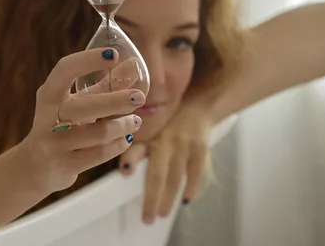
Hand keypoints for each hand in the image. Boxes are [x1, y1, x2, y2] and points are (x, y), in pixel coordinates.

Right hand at [22, 48, 144, 192]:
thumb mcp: (78, 102)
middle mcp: (48, 117)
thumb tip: (134, 64)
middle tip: (140, 96)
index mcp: (49, 95)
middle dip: (116, 100)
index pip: (65, 70)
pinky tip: (126, 138)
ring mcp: (54, 143)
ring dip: (122, 126)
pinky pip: (99, 154)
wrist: (36, 166)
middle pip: (86, 105)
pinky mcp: (65, 165)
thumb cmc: (62, 125)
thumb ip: (106, 85)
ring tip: (136, 120)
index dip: (88, 60)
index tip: (112, 54)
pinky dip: (117, 145)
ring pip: (97, 133)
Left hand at [119, 98, 212, 223]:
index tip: (125, 172)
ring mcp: (184, 144)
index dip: (130, 159)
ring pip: (175, 177)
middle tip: (147, 218)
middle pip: (157, 174)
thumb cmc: (166, 123)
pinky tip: (185, 200)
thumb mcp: (149, 130)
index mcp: (148, 135)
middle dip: (151, 198)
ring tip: (162, 214)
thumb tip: (123, 172)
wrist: (197, 106)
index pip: (136, 149)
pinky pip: (195, 173)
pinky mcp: (200, 148)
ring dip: (168, 199)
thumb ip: (135, 149)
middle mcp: (164, 140)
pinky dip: (190, 188)